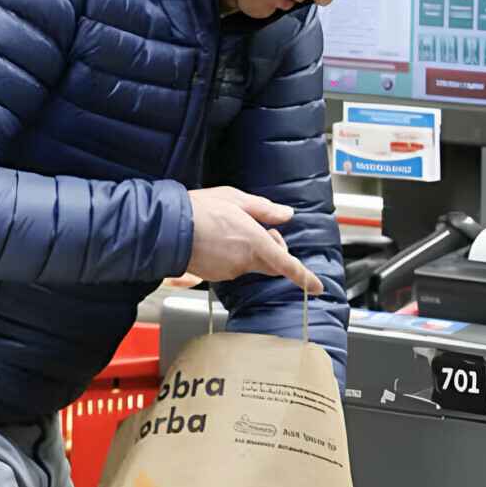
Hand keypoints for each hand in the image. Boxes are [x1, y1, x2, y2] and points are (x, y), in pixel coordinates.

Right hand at [185, 187, 323, 294]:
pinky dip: (232, 256)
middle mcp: (245, 262)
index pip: (288, 265)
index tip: (317, 286)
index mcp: (256, 243)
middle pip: (271, 263)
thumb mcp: (237, 199)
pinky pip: (232, 267)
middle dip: (272, 249)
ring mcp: (230, 271)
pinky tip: (216, 240)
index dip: (305, 278)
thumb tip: (286, 215)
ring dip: (249, 251)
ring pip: (250, 264)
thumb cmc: (200, 210)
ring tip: (227, 229)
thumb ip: (265, 210)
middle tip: (258, 228)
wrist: (168, 228)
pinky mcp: (216, 276)